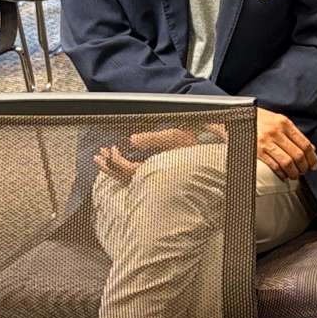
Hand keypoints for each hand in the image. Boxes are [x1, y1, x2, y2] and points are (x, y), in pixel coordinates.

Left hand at [93, 124, 217, 182]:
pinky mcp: (162, 177)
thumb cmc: (199, 148)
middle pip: (127, 178)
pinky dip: (125, 171)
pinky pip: (138, 178)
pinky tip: (122, 165)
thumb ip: (154, 138)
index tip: (110, 150)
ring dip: (116, 170)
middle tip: (98, 158)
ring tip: (103, 162)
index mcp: (159, 169)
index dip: (116, 162)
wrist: (218, 159)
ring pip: (131, 179)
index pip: (129, 171)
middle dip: (110, 168)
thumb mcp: (176, 137)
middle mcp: (157, 178)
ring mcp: (159, 179)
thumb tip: (132, 140)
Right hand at [256, 108, 316, 179]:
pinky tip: (283, 175)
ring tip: (294, 175)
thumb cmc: (259, 119)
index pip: (305, 143)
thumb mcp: (278, 120)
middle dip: (304, 167)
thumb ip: (293, 133)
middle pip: (298, 155)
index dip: (312, 157)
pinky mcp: (257, 151)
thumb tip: (310, 148)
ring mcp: (266, 142)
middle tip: (304, 171)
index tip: (314, 164)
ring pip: (287, 162)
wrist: (238, 117)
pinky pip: (274, 166)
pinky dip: (281, 173)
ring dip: (293, 172)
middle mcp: (276, 132)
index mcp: (284, 123)